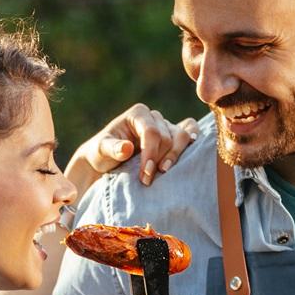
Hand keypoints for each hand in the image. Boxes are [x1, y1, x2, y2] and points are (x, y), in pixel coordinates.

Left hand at [67, 104, 196, 191]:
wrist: (107, 162)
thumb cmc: (102, 154)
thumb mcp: (100, 150)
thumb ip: (112, 148)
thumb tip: (127, 148)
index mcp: (138, 114)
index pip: (152, 132)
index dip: (150, 154)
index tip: (145, 175)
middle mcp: (154, 117)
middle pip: (168, 136)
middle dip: (160, 159)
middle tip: (148, 180)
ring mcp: (167, 126)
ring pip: (183, 136)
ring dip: (176, 156)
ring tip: (165, 172)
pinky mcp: (176, 137)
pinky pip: (192, 132)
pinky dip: (194, 142)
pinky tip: (190, 155)